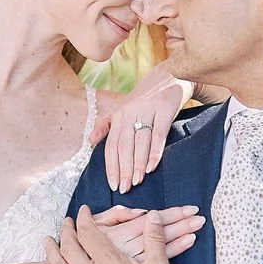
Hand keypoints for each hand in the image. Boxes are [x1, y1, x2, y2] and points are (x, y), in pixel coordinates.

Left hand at [42, 205, 177, 263]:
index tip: (83, 212)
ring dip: (52, 251)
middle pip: (70, 247)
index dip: (84, 219)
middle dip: (67, 231)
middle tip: (66, 223)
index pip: (89, 233)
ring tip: (48, 240)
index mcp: (108, 262)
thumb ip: (154, 238)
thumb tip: (152, 215)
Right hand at [91, 203, 204, 263]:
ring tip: (194, 235)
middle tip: (200, 219)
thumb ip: (115, 217)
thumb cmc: (85, 255)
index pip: (152, 220)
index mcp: (119, 236)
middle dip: (181, 225)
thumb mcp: (96, 230)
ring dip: (177, 244)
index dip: (172, 214)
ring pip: (159, 254)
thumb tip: (141, 213)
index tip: (191, 209)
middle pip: (159, 235)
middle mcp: (127, 250)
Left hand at [99, 62, 194, 192]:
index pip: (112, 145)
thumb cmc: (147, 97)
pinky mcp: (165, 108)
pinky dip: (155, 151)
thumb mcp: (125, 108)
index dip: (111, 166)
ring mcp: (148, 109)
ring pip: (140, 142)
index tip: (112, 185)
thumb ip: (108, 125)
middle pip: (124, 146)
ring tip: (136, 182)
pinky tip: (151, 166)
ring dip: (137, 164)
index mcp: (119, 115)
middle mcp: (130, 111)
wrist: (172, 74)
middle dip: (123, 169)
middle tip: (124, 189)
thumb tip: (90, 143)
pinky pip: (158, 134)